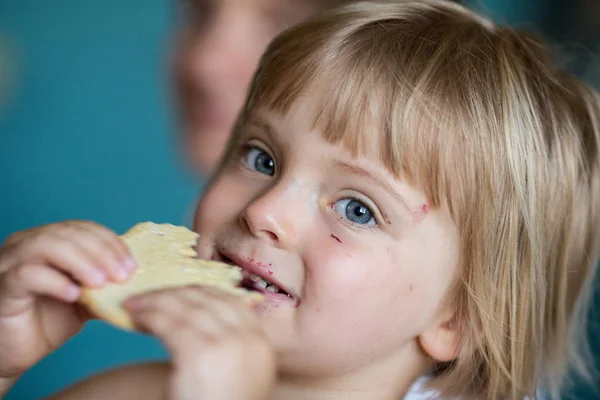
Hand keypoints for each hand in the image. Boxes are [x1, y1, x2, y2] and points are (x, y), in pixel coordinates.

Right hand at [0, 220, 134, 380]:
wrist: (16, 352)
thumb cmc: (49, 320)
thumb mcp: (87, 297)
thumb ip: (105, 281)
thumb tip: (139, 276)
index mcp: (50, 239)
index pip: (85, 228)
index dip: (111, 243)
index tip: (132, 265)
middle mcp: (28, 243)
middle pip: (69, 233)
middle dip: (101, 252)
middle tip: (122, 275)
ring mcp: (11, 262)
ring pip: (47, 245)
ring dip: (81, 262)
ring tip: (101, 283)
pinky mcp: (2, 286)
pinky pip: (27, 275)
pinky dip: (55, 282)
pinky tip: (74, 295)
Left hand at [124, 286, 274, 399]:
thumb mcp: (235, 375)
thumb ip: (229, 345)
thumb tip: (197, 317)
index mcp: (261, 345)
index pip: (233, 302)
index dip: (203, 293)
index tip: (180, 293)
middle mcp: (248, 340)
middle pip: (210, 300)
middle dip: (177, 293)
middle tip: (151, 295)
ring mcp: (227, 343)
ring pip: (187, 307)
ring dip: (157, 301)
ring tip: (135, 304)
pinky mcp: (200, 352)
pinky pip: (169, 323)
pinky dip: (149, 316)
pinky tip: (136, 317)